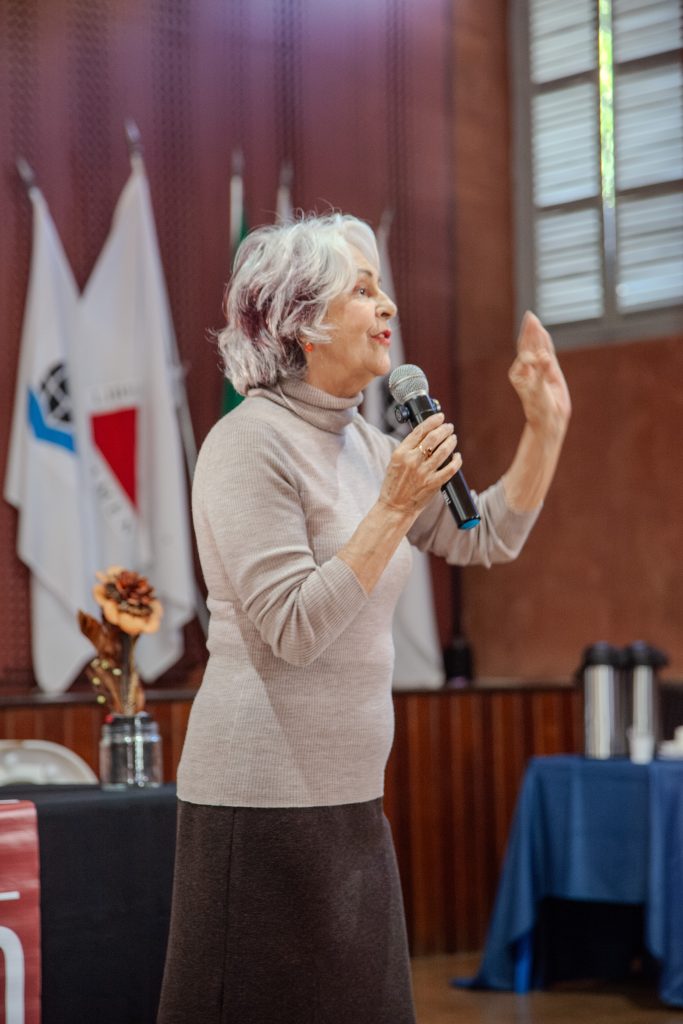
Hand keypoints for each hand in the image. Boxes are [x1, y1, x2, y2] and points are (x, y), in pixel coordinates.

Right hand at [378, 413, 460, 516]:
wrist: (394, 507)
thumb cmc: (394, 485)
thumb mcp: (395, 462)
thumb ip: (408, 449)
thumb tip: (425, 436)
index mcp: (401, 453)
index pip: (420, 431)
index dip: (432, 421)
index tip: (440, 417)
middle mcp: (412, 461)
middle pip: (433, 438)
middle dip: (444, 429)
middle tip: (449, 427)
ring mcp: (423, 473)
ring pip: (443, 451)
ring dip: (451, 442)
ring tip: (453, 438)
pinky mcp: (433, 484)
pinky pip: (450, 469)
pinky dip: (456, 461)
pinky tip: (458, 456)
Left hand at [508, 312, 571, 438]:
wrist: (549, 419)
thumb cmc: (540, 408)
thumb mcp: (539, 390)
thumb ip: (541, 373)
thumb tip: (544, 356)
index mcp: (519, 373)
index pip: (524, 352)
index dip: (529, 340)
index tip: (534, 333)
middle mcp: (527, 369)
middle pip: (527, 345)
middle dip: (529, 330)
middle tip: (529, 315)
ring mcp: (538, 369)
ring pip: (537, 347)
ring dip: (536, 334)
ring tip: (534, 319)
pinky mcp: (549, 371)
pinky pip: (547, 352)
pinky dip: (546, 342)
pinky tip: (543, 333)